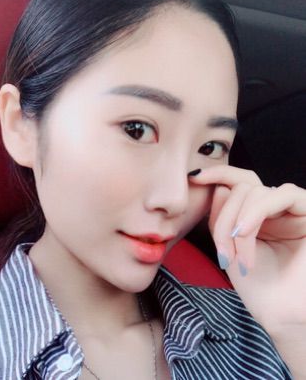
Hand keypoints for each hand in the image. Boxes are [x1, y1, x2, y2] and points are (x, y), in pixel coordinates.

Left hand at [189, 165, 305, 333]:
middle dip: (223, 218)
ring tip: (235, 256)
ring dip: (237, 222)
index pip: (239, 181)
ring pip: (256, 192)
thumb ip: (222, 217)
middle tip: (221, 253)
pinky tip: (244, 234)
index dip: (218, 174)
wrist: (281, 314)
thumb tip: (218, 186)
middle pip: (241, 188)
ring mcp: (294, 210)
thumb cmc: (257, 284)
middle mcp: (276, 208)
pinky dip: (257, 212)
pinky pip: (286, 195)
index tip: (194, 178)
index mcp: (256, 213)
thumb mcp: (227, 246)